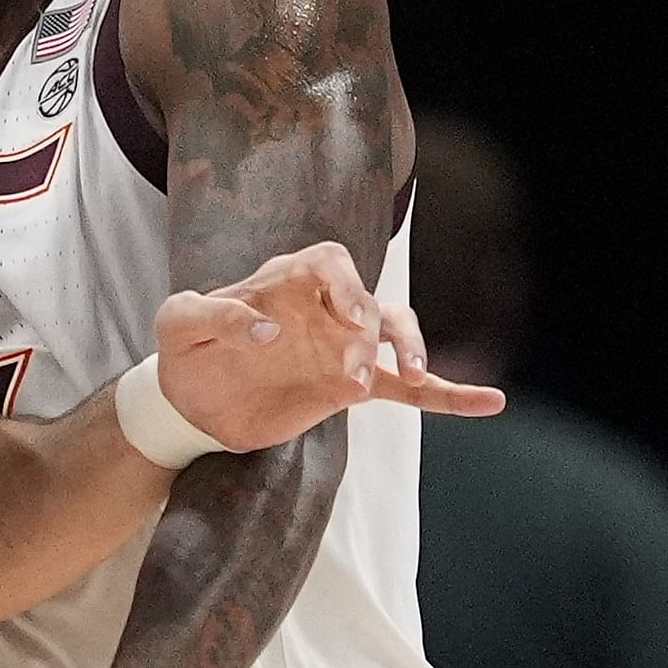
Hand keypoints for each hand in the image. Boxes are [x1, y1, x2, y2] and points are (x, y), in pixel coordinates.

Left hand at [152, 242, 497, 452]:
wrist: (190, 400)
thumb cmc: (184, 350)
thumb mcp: (178, 325)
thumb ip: (213, 315)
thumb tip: (267, 329)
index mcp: (287, 279)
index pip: (332, 264)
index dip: (348, 284)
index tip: (351, 317)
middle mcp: (325, 307)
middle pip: (371, 305)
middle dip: (374, 335)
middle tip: (353, 376)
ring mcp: (344, 346)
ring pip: (397, 337)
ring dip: (412, 354)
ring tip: (412, 375)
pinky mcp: (351, 387)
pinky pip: (408, 389)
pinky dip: (448, 396)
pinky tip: (489, 403)